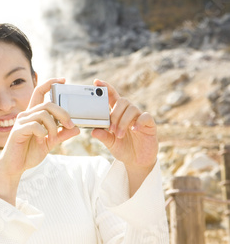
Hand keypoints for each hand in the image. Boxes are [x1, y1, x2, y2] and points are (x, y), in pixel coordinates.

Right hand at [0, 78, 79, 203]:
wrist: (14, 167)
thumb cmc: (29, 153)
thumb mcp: (50, 143)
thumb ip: (61, 134)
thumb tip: (77, 128)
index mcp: (33, 115)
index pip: (40, 92)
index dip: (50, 83)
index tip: (62, 80)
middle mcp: (26, 115)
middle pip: (47, 103)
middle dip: (62, 112)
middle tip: (70, 124)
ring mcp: (21, 122)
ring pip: (43, 114)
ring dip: (54, 126)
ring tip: (53, 137)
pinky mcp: (18, 131)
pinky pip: (35, 126)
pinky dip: (43, 132)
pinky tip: (41, 140)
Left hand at [91, 79, 157, 194]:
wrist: (137, 161)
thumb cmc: (122, 148)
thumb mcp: (110, 143)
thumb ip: (103, 136)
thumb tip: (93, 131)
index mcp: (117, 113)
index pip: (111, 97)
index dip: (105, 88)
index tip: (96, 82)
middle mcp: (128, 113)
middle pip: (122, 101)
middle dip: (114, 113)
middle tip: (110, 128)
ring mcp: (139, 117)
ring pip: (132, 108)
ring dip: (123, 121)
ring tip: (118, 134)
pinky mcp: (149, 124)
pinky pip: (145, 117)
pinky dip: (138, 122)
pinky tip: (133, 129)